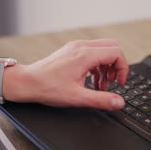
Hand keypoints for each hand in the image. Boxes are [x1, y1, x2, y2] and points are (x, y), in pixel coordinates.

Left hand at [3, 39, 128, 109]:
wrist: (27, 82)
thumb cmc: (47, 87)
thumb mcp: (77, 97)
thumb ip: (101, 100)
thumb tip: (118, 102)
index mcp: (85, 55)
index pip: (116, 53)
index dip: (123, 68)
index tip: (119, 83)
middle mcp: (81, 47)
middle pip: (111, 47)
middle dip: (116, 65)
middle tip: (113, 81)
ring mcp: (75, 47)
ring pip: (101, 50)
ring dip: (106, 67)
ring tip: (100, 85)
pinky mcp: (70, 51)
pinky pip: (91, 53)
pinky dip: (96, 66)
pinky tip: (91, 81)